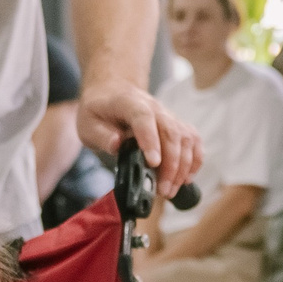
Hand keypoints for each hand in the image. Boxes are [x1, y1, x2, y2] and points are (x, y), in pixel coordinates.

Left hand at [77, 78, 202, 197]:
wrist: (113, 92)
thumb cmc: (99, 111)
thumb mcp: (88, 124)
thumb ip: (101, 135)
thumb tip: (117, 145)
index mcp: (129, 103)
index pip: (144, 119)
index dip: (151, 140)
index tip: (153, 163)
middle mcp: (154, 108)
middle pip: (170, 132)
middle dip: (170, 165)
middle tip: (163, 190)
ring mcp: (168, 116)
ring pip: (185, 138)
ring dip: (183, 166)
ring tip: (171, 190)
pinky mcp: (176, 125)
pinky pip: (193, 140)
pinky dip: (195, 159)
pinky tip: (187, 178)